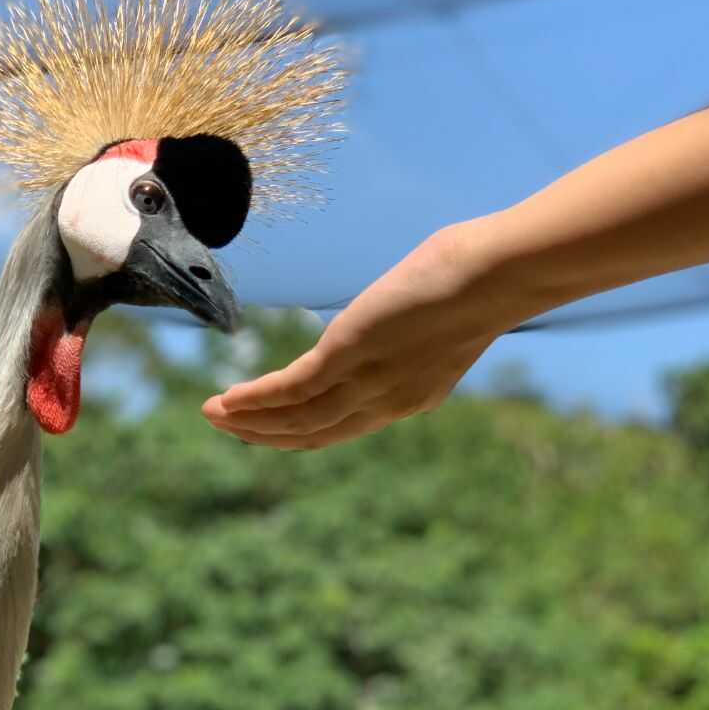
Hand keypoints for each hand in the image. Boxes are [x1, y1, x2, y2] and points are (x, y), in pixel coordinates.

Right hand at [203, 222, 509, 448]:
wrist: (495, 275)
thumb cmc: (479, 278)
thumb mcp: (439, 313)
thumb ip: (410, 324)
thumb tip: (404, 300)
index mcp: (408, 400)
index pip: (344, 427)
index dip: (299, 432)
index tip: (267, 425)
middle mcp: (385, 404)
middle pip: (312, 433)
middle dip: (264, 434)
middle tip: (228, 426)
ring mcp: (366, 384)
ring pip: (295, 420)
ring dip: (249, 420)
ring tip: (213, 414)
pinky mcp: (348, 358)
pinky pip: (290, 391)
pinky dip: (254, 401)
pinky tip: (228, 400)